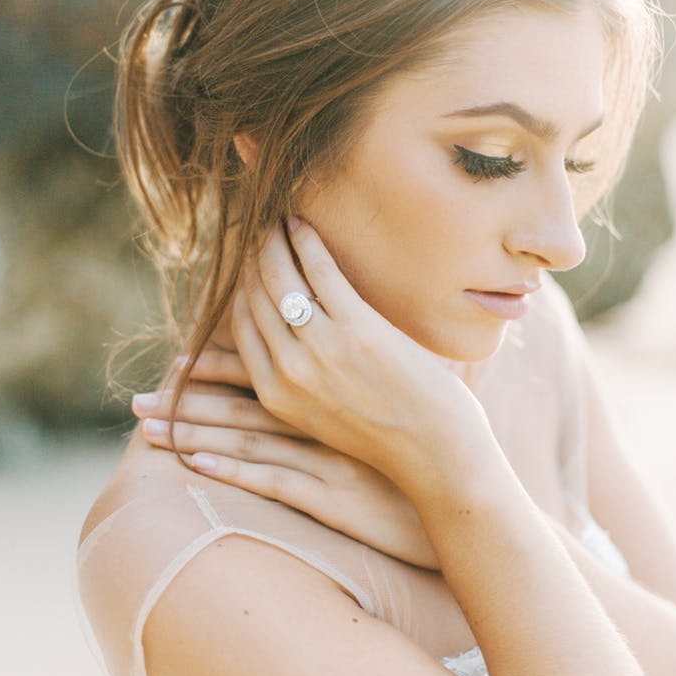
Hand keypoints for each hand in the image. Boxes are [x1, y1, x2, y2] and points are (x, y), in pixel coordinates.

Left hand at [133, 348, 438, 568]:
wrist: (471, 482)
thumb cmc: (448, 425)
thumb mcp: (411, 371)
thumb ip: (382, 344)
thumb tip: (361, 320)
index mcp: (342, 373)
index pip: (274, 347)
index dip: (228, 347)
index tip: (190, 342)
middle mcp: (327, 409)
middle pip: (245, 390)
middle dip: (193, 382)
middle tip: (151, 379)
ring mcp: (324, 451)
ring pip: (244, 431)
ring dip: (190, 422)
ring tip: (144, 417)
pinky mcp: (329, 494)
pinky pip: (268, 477)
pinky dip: (227, 467)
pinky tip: (191, 459)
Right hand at [228, 218, 500, 506]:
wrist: (435, 455)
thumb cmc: (387, 431)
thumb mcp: (320, 416)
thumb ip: (296, 379)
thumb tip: (285, 334)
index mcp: (274, 394)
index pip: (241, 325)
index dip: (242, 287)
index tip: (250, 262)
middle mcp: (289, 370)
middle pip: (255, 295)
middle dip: (254, 256)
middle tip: (260, 229)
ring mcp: (321, 348)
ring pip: (280, 278)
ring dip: (274, 240)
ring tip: (278, 220)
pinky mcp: (357, 329)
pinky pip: (320, 271)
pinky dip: (307, 241)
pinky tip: (302, 224)